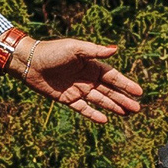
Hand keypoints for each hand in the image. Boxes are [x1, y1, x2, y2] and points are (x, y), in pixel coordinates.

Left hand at [15, 37, 145, 122]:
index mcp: (91, 64)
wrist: (29, 62)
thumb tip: (115, 50)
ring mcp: (78, 89)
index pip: (112, 76)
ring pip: (100, 100)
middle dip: (123, 99)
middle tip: (137, 108)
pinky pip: (83, 108)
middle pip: (109, 90)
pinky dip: (93, 114)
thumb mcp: (74, 48)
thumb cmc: (52, 51)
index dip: (125, 84)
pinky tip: (105, 120)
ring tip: (127, 113)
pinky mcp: (67, 99)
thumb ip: (95, 51)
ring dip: (113, 106)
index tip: (139, 92)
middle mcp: (87, 78)